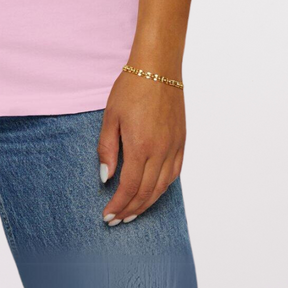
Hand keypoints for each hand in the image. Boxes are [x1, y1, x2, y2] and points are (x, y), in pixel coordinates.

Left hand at [97, 70, 186, 224]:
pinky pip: (174, 173)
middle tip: (116, 220)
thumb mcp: (110, 117)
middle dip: (130, 210)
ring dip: (147, 203)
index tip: (107, 216)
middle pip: (146, 192)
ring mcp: (174, 146)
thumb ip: (107, 150)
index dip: (118, 206)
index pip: (129, 187)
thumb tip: (106, 178)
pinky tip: (154, 192)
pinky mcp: (182, 140)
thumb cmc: (131, 89)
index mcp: (140, 146)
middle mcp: (160, 151)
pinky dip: (163, 188)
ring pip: (162, 186)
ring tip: (133, 212)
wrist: (158, 67)